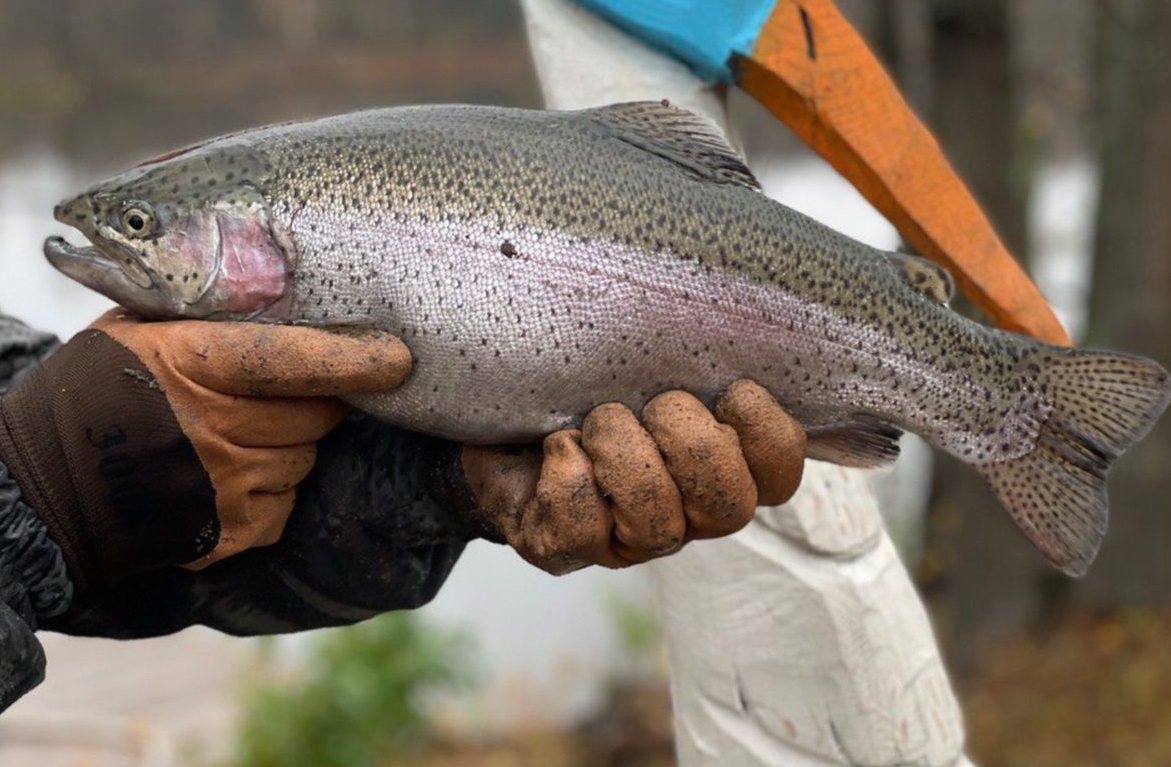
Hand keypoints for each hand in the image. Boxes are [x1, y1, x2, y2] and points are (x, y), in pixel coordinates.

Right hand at [0, 310, 410, 590]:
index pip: (298, 360)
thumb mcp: (141, 327)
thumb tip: (289, 284)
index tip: (399, 358)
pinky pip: (287, 498)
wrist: (45, 483)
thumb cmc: (100, 387)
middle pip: (319, 412)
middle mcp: (217, 428)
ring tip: (234, 431)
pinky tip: (225, 470)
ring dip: (288, 441)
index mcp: (195, 365)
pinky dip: (271, 485)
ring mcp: (227, 485)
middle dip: (317, 398)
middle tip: (280, 389)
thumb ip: (211, 310)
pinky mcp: (233, 530)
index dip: (356, 359)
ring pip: (305, 455)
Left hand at [461, 380, 805, 573]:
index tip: (728, 389)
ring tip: (594, 422)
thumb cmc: (592, 385)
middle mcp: (685, 517)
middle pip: (729, 505)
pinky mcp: (563, 549)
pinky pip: (581, 527)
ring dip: (623, 451)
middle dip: (687, 439)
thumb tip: (737, 317)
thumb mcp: (650, 361)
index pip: (781, 477)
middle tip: (651, 406)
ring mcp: (626, 543)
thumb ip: (697, 357)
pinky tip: (558, 447)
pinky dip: (569, 473)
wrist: (503, 412)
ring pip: (658, 523)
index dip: (763, 431)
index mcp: (721, 471)